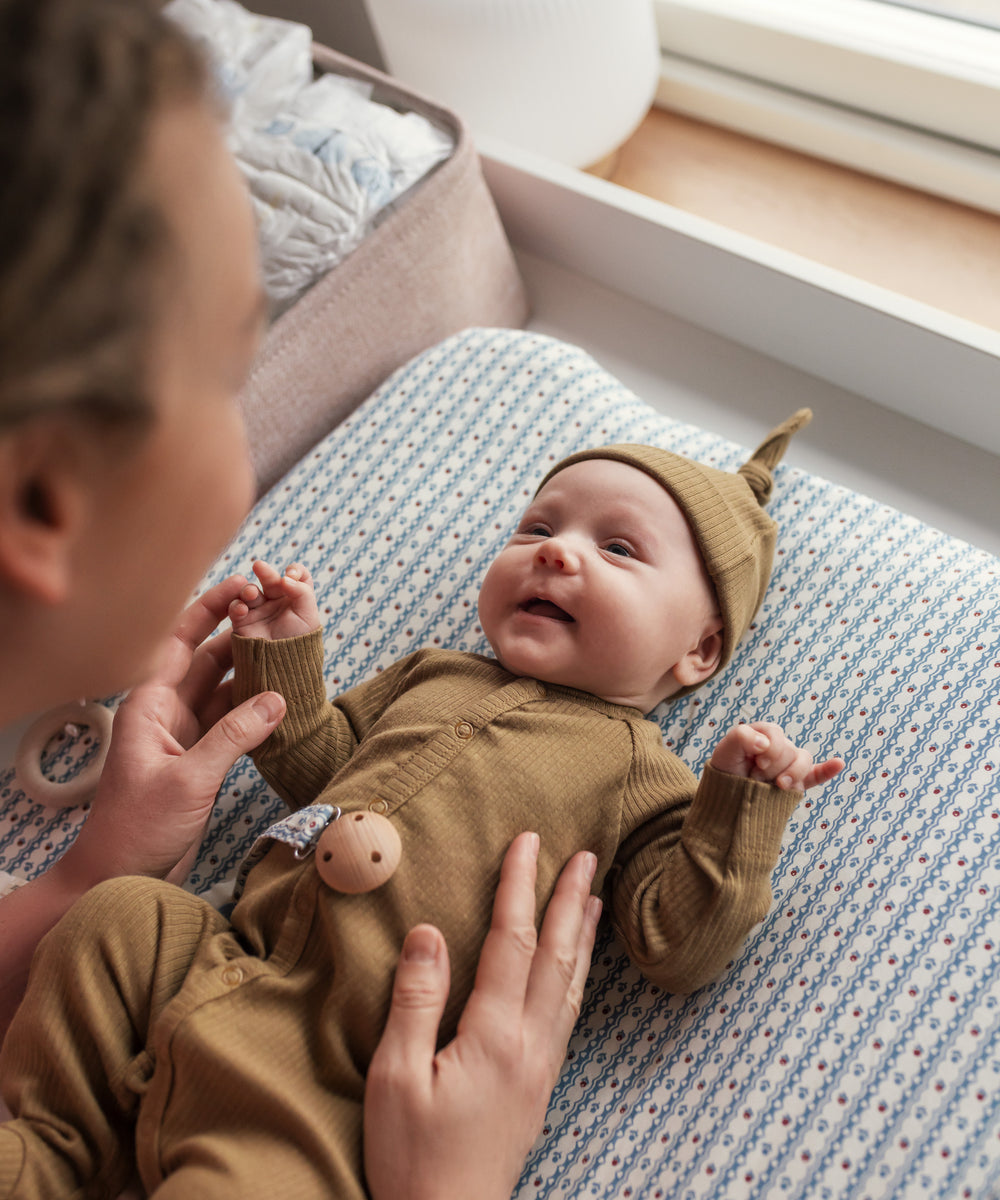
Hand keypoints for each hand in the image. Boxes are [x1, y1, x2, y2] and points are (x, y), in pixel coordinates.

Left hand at [61, 575, 286, 887]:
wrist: (117, 877)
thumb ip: (235, 736)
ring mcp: (184, 734)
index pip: (182, 640)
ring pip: (224, 689)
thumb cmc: (136, 828)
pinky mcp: (200, 758)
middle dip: (242, 635)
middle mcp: (165, 711)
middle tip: (281, 615)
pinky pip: (232, 721)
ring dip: (254, 673)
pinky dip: (255, 709)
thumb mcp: (190, 779)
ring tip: (290, 650)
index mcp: (149, 703)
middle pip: (209, 659)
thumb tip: (277, 698)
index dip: (212, 608)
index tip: (245, 585)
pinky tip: (282, 697)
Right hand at [228, 559, 320, 640]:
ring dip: (248, 590)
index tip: (292, 574)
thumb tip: (286, 576)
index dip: (295, 570)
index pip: (296, 575)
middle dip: (266, 572)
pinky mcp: (243, 622)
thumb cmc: (300, 644)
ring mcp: (259, 610)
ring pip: (250, 592)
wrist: (283, 670)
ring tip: (251, 594)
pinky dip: (236, 606)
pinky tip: (241, 609)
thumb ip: (302, 592)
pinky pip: (236, 608)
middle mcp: (277, 601)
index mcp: (296, 597)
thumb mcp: (309, 616)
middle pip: (270, 579)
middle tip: (259, 566)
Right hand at [364, 833, 601, 1199]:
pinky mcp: (539, 1086)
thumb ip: (415, 1001)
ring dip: (583, 936)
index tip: (527, 842)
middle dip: (569, 901)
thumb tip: (427, 932)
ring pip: (571, 986)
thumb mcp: (395, 1078)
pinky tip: (575, 970)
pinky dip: (578, 976)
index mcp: (494, 1036)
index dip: (519, 887)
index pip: (511, 943)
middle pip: (557, 957)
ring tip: (595, 898)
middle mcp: (529, 1045)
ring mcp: (540, 1067)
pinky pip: (568, 1014)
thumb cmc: (413, 1159)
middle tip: (586, 855)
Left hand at [711, 721, 843, 790]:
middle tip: (755, 777)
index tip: (756, 763)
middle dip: (772, 767)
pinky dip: (828, 769)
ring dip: (791, 774)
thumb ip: (741, 737)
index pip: (776, 734)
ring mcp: (789, 765)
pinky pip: (817, 774)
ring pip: (803, 761)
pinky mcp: (797, 782)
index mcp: (764, 734)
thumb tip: (764, 743)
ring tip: (776, 785)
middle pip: (789, 750)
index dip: (769, 750)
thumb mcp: (725, 750)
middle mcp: (780, 747)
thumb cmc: (726, 770)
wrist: (726, 798)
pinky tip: (838, 763)